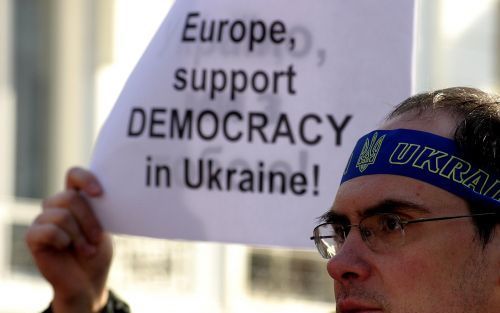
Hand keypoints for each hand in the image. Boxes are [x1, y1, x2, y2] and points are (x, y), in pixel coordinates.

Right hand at [25, 167, 112, 312]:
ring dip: (79, 235)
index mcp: (77, 198)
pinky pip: (47, 230)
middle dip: (89, 220)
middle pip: (70, 197)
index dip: (85, 178)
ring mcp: (43, 219)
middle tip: (98, 238)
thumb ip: (101, 209)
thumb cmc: (97, 251)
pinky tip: (66, 248)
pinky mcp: (33, 237)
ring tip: (87, 249)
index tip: (99, 193)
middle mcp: (57, 205)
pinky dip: (63, 240)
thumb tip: (105, 194)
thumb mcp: (106, 228)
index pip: (74, 175)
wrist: (88, 280)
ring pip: (61, 215)